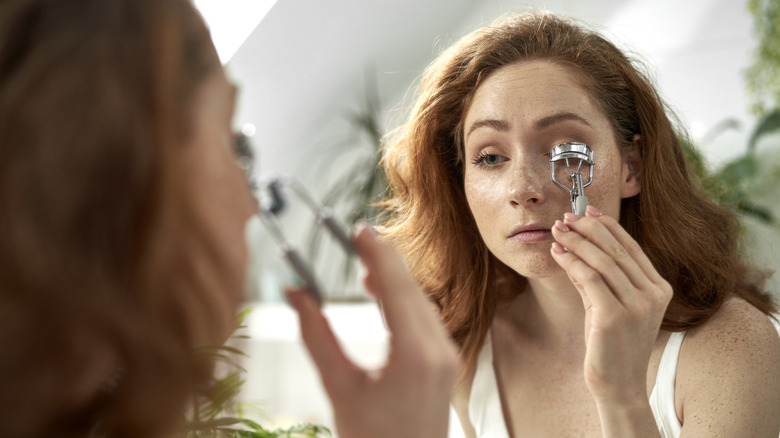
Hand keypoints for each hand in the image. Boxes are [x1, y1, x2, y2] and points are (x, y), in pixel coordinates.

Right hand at [286, 224, 458, 437]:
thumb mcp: (338, 387)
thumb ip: (315, 336)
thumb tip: (294, 293)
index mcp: (415, 355)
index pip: (396, 286)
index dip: (377, 253)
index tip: (359, 229)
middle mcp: (440, 351)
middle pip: (412, 289)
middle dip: (386, 259)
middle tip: (358, 235)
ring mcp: (447, 357)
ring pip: (421, 301)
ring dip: (395, 277)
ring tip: (366, 257)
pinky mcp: (445, 363)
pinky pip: (426, 317)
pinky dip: (404, 298)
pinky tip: (385, 290)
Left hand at [549, 205, 671, 404]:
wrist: (619, 385)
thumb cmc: (613, 345)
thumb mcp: (610, 305)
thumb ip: (598, 278)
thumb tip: (575, 246)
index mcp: (659, 289)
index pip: (631, 247)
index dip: (608, 226)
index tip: (587, 211)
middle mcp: (652, 295)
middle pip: (616, 250)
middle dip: (588, 229)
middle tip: (566, 217)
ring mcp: (636, 306)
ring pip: (602, 261)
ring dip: (576, 241)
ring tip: (557, 231)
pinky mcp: (614, 316)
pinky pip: (589, 279)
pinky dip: (570, 262)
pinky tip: (558, 254)